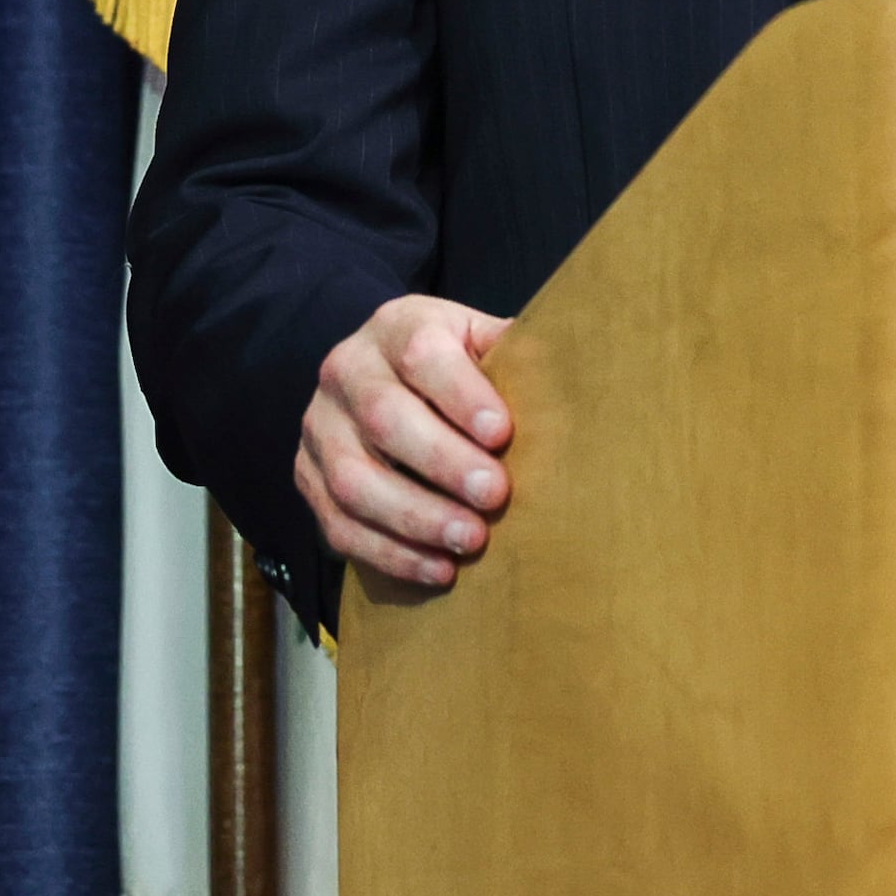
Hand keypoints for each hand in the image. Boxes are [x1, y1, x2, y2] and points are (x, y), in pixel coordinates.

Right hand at [295, 292, 514, 589]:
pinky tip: (438, 569)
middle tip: (496, 497)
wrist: (380, 375)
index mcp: (397, 326)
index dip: (462, 396)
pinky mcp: (308, 479)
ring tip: (470, 542)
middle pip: (384, 418)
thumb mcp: (480, 342)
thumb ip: (516, 354)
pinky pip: (339, 525)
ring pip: (353, 480)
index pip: (422, 354)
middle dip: (442, 463)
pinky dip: (390, 553)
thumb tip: (586, 376)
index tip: (503, 434)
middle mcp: (347, 371)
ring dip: (415, 518)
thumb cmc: (454, 367)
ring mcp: (320, 428)